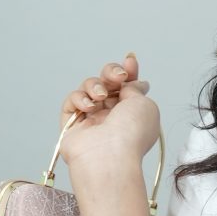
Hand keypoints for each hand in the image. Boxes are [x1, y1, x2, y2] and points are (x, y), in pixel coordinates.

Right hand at [57, 52, 158, 183]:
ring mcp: (92, 120)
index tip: (130, 61)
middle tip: (116, 77)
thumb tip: (130, 81)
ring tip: (101, 97)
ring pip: (88, 88)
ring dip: (94, 86)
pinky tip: (88, 107)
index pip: (127, 86)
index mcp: (132, 114)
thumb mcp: (145, 103)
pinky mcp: (72, 125)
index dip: (127, 71)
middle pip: (106, 83)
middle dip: (110, 73)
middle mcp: (112, 116)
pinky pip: (71, 102)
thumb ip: (135, 88)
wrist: (110, 154)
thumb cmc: (132, 132)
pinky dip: (79, 99)